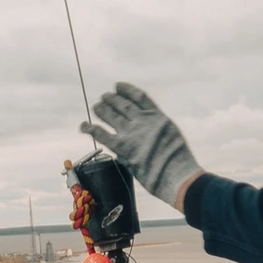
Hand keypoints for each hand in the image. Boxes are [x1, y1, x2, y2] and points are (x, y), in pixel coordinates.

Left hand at [81, 83, 199, 208]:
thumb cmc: (179, 163)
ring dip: (102, 109)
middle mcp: (143, 121)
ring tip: (96, 106)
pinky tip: (83, 126)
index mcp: (158, 117)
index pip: (139, 97)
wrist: (178, 176)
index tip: (118, 86)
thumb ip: (159, 131)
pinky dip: (91, 128)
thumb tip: (150, 133)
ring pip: (111, 115)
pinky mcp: (121, 147)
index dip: (126, 90)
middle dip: (112, 100)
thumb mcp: (173, 137)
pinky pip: (101, 134)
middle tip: (104, 97)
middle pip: (122, 104)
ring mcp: (131, 133)